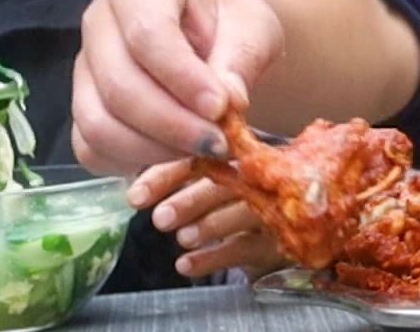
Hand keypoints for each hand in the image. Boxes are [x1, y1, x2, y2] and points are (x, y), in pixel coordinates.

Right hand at [72, 0, 282, 175]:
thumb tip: (228, 101)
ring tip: (202, 151)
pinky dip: (131, 163)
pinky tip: (174, 158)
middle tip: (220, 142)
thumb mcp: (253, 26)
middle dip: (172, 124)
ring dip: (153, 149)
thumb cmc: (232, 22)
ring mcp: (84, 67)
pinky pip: (91, 148)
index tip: (222, 108)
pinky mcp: (83, 106)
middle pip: (118, 84)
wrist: (217, 35)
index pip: (146, 34)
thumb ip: (241, 59)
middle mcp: (97, 21)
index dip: (182, 79)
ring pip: (97, 122)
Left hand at [130, 159, 286, 279]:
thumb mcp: (210, 183)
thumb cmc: (235, 201)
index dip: (166, 175)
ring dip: (208, 225)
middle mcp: (256, 176)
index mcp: (234, 154)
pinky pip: (246, 248)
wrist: (286, 227)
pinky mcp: (278, 241)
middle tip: (160, 219)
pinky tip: (186, 265)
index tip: (136, 196)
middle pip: (225, 183)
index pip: (199, 157)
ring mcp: (272, 208)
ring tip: (182, 238)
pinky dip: (214, 258)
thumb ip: (181, 178)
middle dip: (189, 200)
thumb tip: (134, 187)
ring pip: (241, 212)